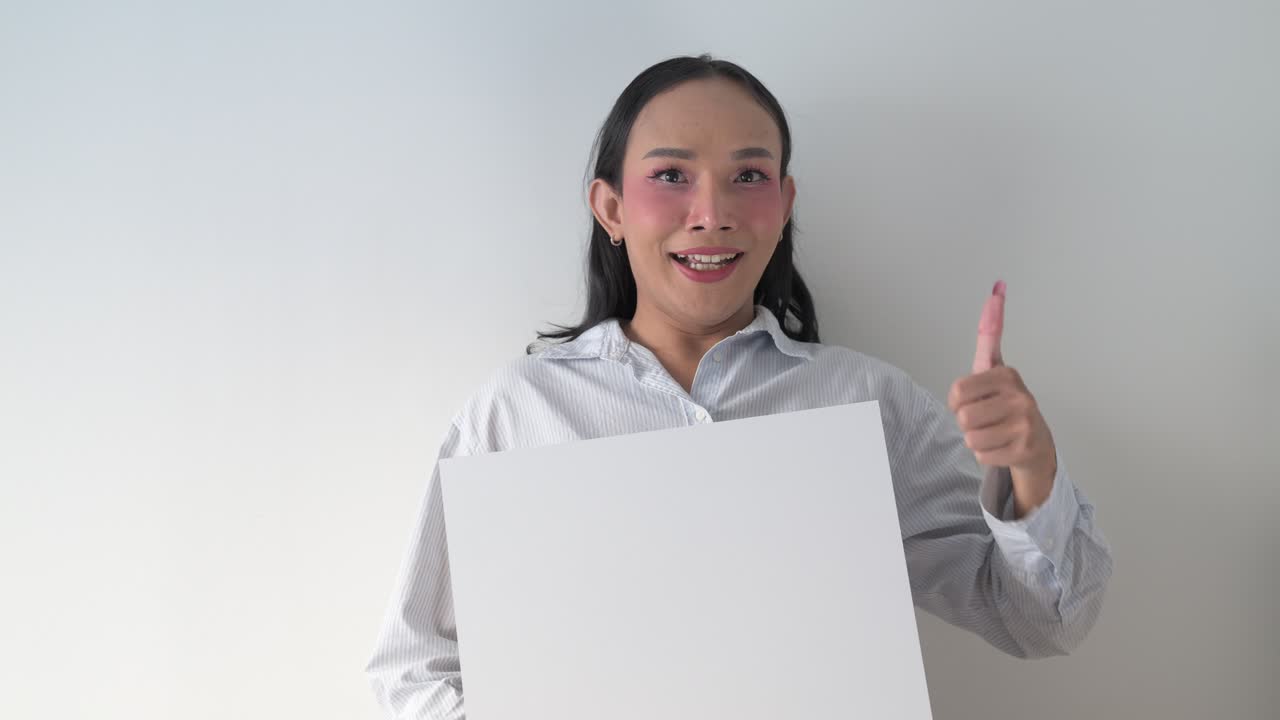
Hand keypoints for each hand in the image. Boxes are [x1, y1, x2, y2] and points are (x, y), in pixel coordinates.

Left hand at [946, 281, 1056, 517]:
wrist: (1036, 444)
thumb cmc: (1006, 403)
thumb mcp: (994, 367)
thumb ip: (990, 331)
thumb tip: (997, 287)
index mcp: (1007, 374)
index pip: (957, 392)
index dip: (958, 400)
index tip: (977, 397)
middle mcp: (1020, 396)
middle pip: (963, 416)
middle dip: (968, 421)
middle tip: (987, 418)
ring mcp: (1025, 423)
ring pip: (971, 437)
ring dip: (976, 439)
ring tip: (995, 431)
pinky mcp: (1025, 448)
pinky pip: (981, 454)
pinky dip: (986, 454)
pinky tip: (1002, 446)